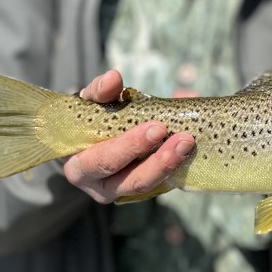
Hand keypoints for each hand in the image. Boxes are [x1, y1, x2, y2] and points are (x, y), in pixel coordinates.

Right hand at [62, 70, 194, 203]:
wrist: (94, 138)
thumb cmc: (90, 120)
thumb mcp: (90, 104)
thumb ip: (100, 91)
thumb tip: (113, 78)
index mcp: (80, 168)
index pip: (103, 161)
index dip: (129, 146)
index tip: (156, 127)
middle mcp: (101, 188)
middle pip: (132, 180)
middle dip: (158, 161)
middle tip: (182, 138)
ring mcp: (124, 193)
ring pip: (149, 186)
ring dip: (171, 165)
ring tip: (188, 142)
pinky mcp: (144, 191)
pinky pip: (162, 184)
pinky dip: (178, 168)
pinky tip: (191, 150)